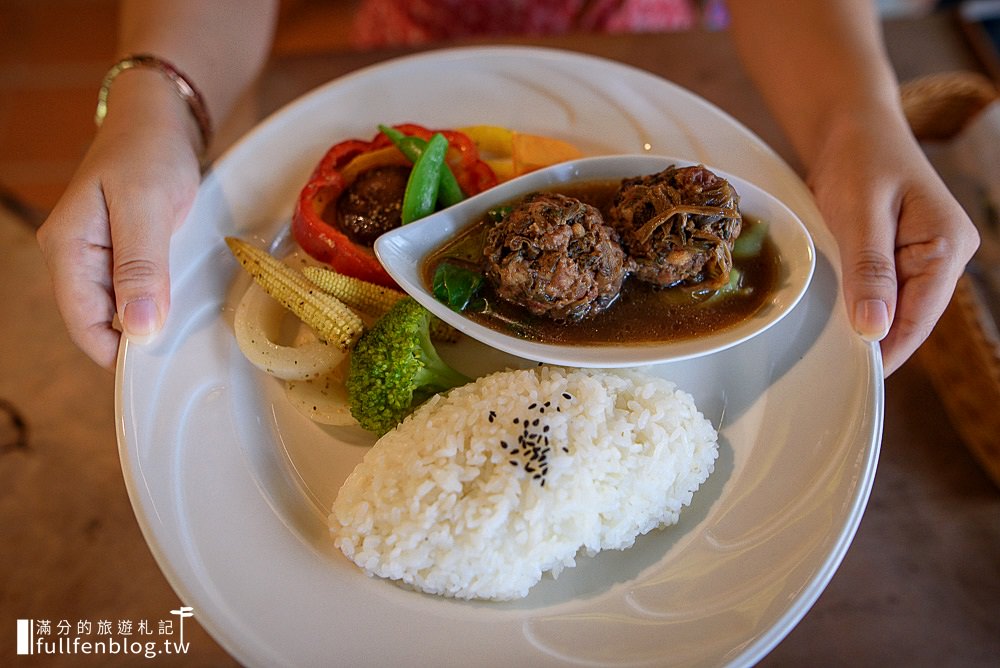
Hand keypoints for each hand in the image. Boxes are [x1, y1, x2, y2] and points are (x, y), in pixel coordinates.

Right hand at [37, 72, 201, 368]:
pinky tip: (185, 296)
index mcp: (67, 248)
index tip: (162, 361)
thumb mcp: (146, 205)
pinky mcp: (123, 253)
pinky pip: (137, 290)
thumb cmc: (149, 151)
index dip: (119, 352)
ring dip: (154, 317)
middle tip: (186, 339)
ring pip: (122, 309)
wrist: (158, 118)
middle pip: (102, 322)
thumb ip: (141, 266)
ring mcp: (98, 256)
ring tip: (189, 316)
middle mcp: (76, 257)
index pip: (84, 324)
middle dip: (141, 336)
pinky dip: (161, 297)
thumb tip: (138, 328)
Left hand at [807, 112, 979, 375]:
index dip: (886, 351)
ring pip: (895, 309)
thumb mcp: (860, 212)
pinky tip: (836, 318)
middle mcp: (946, 255)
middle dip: (874, 342)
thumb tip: (875, 329)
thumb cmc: (859, 158)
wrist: (852, 125)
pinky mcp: (903, 254)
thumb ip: (869, 269)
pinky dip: (861, 304)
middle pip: (909, 319)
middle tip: (831, 371)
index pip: (918, 319)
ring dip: (866, 325)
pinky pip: (884, 292)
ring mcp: (927, 256)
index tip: (854, 379)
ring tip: (829, 350)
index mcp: (947, 246)